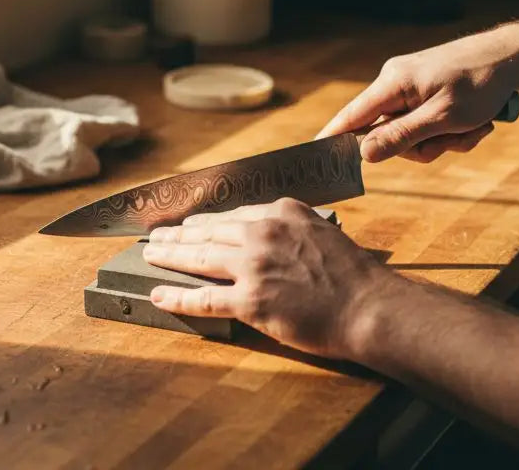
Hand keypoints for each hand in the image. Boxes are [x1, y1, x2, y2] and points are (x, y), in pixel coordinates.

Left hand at [141, 198, 392, 358]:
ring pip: (199, 257)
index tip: (190, 223)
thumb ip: (290, 230)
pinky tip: (159, 294)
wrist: (369, 306)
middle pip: (209, 231)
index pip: (233, 215)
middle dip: (178, 234)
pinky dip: (177, 296)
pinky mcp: (250, 300)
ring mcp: (254, 266)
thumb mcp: (321, 232)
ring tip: (149, 256)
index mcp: (282, 212)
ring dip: (169, 256)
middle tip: (157, 236)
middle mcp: (263, 232)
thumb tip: (265, 241)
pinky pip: (204, 297)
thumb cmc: (353, 276)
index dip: (206, 221)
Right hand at [317, 28, 518, 162]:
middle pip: (389, 134)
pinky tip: (476, 122)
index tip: (312, 158)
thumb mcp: (443, 118)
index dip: (332, 139)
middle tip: (453, 140)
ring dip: (445, 140)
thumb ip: (401, 136)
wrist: (514, 57)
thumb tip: (364, 153)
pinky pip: (429, 124)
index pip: (351, 117)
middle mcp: (396, 83)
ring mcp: (412, 87)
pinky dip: (452, 131)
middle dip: (423, 146)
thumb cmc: (481, 84)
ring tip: (473, 127)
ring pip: (414, 133)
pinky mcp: (428, 92)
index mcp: (393, 83)